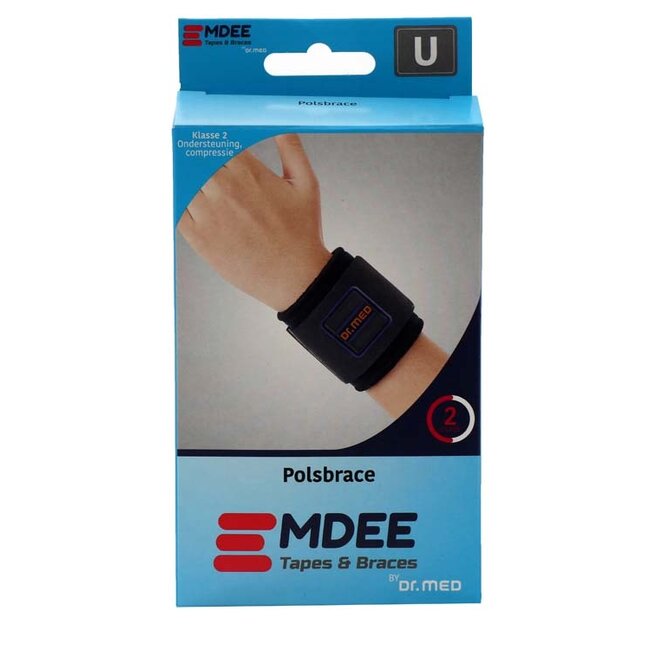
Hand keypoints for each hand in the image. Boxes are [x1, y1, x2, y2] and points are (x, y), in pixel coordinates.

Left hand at [179, 134, 330, 310]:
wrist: (295, 277)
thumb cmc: (302, 234)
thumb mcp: (306, 184)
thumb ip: (291, 147)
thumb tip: (279, 123)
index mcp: (248, 171)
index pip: (216, 140)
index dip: (211, 137)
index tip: (210, 135)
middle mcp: (224, 189)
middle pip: (195, 158)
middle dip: (197, 156)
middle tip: (198, 155)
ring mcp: (208, 214)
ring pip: (183, 182)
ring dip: (187, 177)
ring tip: (197, 181)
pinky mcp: (199, 237)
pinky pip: (178, 211)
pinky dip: (180, 203)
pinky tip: (191, 202)